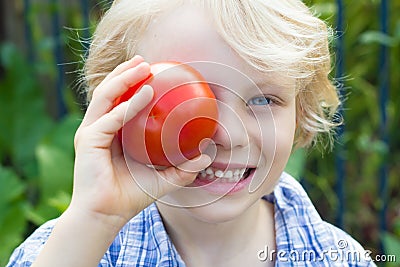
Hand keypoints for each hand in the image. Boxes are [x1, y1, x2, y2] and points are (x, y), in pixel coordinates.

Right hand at [70, 55, 210, 228]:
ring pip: (105, 96)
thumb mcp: (162, 179)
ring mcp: (91, 133)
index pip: (119, 100)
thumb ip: (183, 168)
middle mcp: (99, 128)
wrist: (107, 215)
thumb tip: (207, 156)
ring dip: (123, 78)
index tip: (153, 71)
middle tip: (146, 60)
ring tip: (143, 66)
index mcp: (112, 132)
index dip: (132, 82)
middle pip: (109, 91)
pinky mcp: (88, 141)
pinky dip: (127, 106)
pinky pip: (109, 118)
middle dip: (126, 72)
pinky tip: (145, 94)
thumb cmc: (130, 196)